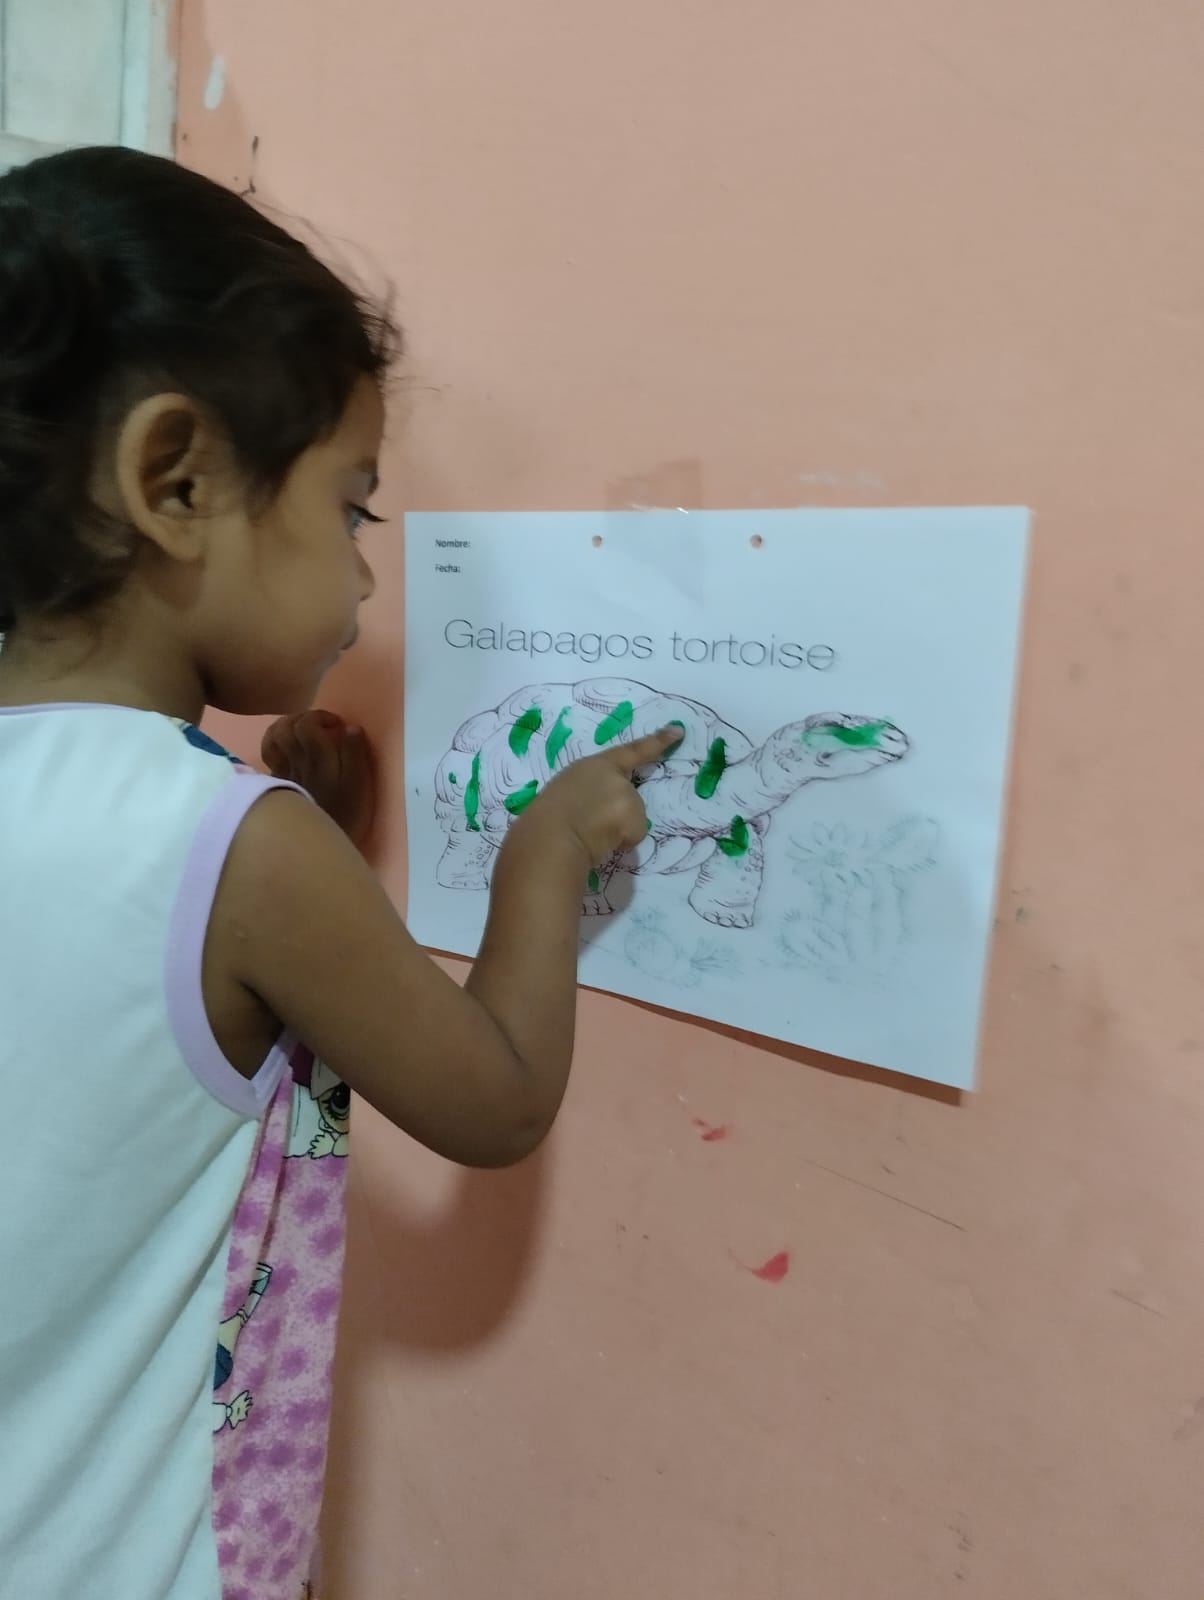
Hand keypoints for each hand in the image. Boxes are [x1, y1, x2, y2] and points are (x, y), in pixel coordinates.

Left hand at [262, 711, 374, 848]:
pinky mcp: (274, 781)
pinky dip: (276, 743)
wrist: (316, 848)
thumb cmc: (346, 816)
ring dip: (287, 726)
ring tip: (302, 733)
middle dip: (304, 718)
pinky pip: (268, 753)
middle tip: (321, 727)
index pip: (308, 724)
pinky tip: (288, 749)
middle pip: (287, 726)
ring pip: (273, 736)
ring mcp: (282, 771)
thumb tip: (351, 728)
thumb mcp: (360, 787)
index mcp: (319, 759)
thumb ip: (355, 755)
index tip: (337, 726)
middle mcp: (296, 760)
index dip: (321, 717)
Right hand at [519, 727, 680, 865]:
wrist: (550, 835)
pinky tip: (601, 841)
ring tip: (589, 833)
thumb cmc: (546, 818)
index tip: (678, 730)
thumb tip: (603, 810)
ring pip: (632, 817)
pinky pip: (634, 834)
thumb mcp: (567, 792)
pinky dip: (622, 842)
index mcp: (592, 765)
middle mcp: (614, 775)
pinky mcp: (635, 815)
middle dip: (615, 811)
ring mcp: (626, 794)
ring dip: (616, 828)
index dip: (656, 741)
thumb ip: (589, 791)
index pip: (630, 750)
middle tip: (588, 823)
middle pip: (628, 795)